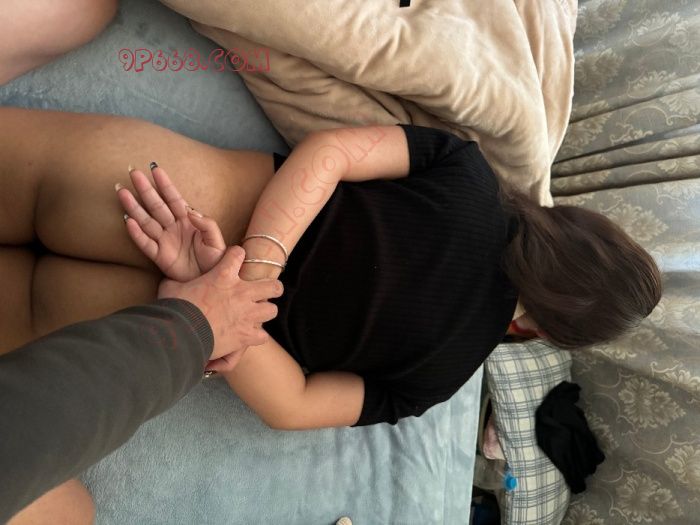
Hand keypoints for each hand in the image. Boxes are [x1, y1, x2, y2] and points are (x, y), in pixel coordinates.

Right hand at [116, 165, 225, 281]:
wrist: (210, 281)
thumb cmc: (215, 260)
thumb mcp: (216, 240)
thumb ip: (206, 224)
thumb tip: (191, 212)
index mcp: (188, 221)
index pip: (174, 198)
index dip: (165, 184)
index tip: (155, 168)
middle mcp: (173, 228)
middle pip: (156, 205)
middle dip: (145, 189)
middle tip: (133, 173)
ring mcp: (165, 241)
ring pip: (146, 221)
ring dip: (134, 207)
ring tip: (122, 192)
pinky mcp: (159, 257)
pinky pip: (145, 243)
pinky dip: (136, 233)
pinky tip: (127, 221)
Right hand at [157, 246, 283, 369]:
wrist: (180, 334)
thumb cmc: (175, 308)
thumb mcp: (172, 288)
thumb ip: (176, 281)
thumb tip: (169, 280)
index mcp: (223, 276)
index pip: (239, 253)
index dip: (237, 255)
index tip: (234, 260)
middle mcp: (241, 292)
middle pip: (273, 286)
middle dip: (271, 289)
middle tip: (262, 292)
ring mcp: (247, 314)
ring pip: (272, 310)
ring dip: (264, 312)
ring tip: (256, 314)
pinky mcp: (246, 335)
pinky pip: (262, 336)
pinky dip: (256, 337)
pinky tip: (248, 336)